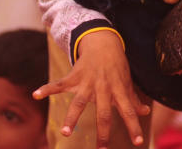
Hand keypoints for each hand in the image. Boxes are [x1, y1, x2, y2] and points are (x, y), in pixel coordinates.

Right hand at [33, 30, 150, 148]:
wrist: (103, 42)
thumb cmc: (116, 67)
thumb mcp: (126, 82)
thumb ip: (133, 99)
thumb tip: (146, 112)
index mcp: (118, 90)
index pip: (128, 111)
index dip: (133, 126)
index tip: (137, 143)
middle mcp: (103, 88)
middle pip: (104, 112)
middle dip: (103, 130)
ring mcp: (87, 82)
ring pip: (79, 102)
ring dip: (71, 117)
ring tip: (65, 133)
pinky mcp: (74, 76)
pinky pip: (59, 84)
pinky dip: (47, 89)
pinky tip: (36, 95)